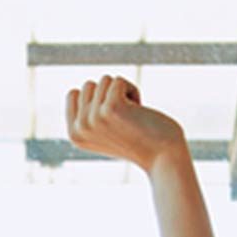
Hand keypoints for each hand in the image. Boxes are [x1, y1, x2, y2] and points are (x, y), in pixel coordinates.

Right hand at [66, 75, 186, 171]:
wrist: (163, 156)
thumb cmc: (138, 140)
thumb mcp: (104, 130)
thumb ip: (87, 115)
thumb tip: (74, 92)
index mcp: (74, 135)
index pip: (73, 93)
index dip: (96, 99)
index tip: (111, 119)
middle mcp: (80, 128)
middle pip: (88, 85)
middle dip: (110, 94)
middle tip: (124, 118)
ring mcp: (93, 118)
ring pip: (104, 80)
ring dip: (123, 93)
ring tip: (132, 116)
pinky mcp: (111, 107)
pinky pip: (119, 80)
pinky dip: (134, 91)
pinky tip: (139, 111)